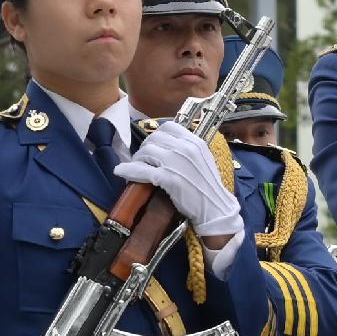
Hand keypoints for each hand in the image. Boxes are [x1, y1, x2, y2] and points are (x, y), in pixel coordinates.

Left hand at [115, 138, 242, 243]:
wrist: (215, 208)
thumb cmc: (209, 187)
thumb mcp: (203, 160)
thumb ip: (188, 150)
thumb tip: (168, 146)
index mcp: (195, 142)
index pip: (169, 127)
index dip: (156, 135)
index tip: (153, 145)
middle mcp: (185, 148)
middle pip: (154, 139)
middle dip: (144, 148)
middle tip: (142, 159)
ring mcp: (176, 162)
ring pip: (146, 152)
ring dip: (137, 159)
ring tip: (134, 167)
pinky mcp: (168, 178)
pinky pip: (142, 170)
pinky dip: (129, 170)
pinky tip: (120, 172)